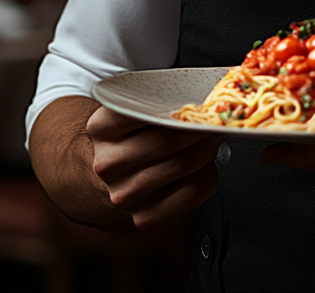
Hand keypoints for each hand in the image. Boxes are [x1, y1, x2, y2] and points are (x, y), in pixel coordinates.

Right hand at [86, 106, 221, 229]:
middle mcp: (107, 163)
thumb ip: (158, 100)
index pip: (141, 111)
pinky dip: (206, 177)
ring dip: (206, 151)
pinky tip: (204, 167)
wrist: (124, 173)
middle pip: (166, 142)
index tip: (197, 102)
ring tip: (212, 140)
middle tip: (214, 122)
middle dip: (198, 130)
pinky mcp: (144, 217)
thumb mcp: (138, 109)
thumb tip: (203, 97)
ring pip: (180, 167)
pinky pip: (191, 194)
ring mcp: (123, 194)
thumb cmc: (139, 134)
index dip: (175, 106)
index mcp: (101, 128)